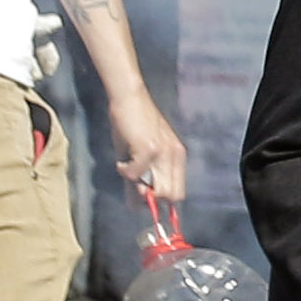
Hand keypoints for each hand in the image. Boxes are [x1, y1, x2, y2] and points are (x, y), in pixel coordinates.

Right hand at [104, 89, 188, 205]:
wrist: (129, 99)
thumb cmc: (133, 124)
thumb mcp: (142, 152)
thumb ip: (143, 175)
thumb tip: (139, 201)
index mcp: (177, 157)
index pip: (179, 192)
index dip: (162, 200)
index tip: (146, 199)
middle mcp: (175, 156)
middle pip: (172, 196)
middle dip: (151, 197)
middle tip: (134, 183)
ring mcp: (164, 154)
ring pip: (158, 190)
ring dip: (138, 185)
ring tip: (128, 167)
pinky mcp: (149, 149)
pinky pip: (134, 175)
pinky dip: (124, 171)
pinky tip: (122, 160)